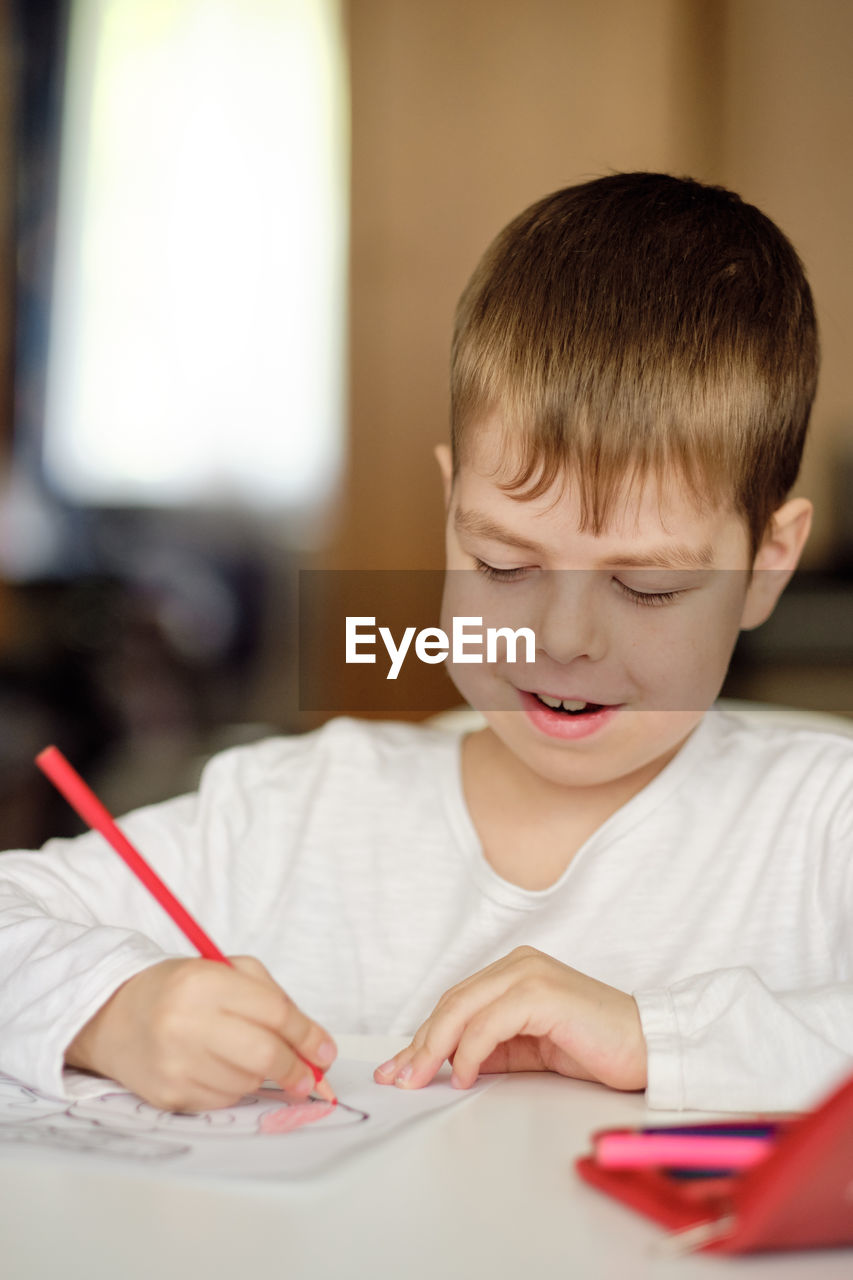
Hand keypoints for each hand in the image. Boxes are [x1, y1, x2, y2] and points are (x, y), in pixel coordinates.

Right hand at [65, 956, 336, 1111]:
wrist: (113, 1016)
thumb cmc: (181, 990)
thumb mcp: (225, 972)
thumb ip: (274, 1000)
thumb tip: (319, 1049)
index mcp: (204, 983)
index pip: (274, 1013)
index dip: (308, 1035)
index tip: (326, 1051)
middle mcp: (186, 1023)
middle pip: (264, 1054)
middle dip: (296, 1069)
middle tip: (308, 1076)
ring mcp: (174, 1063)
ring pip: (247, 1082)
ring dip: (261, 1076)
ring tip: (244, 1057)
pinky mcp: (168, 1095)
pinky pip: (223, 1100)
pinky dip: (234, 1088)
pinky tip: (217, 1068)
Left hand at [374, 946, 645, 1091]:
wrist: (648, 1046)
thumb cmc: (594, 1048)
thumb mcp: (528, 1050)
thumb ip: (490, 1049)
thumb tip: (443, 1067)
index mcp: (514, 971)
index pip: (455, 1001)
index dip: (423, 1036)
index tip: (399, 1068)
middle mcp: (518, 964)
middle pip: (452, 1003)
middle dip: (419, 1044)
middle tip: (397, 1079)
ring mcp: (529, 974)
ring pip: (462, 1008)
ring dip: (433, 1049)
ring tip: (418, 1080)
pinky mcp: (541, 993)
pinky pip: (488, 1024)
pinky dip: (468, 1052)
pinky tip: (462, 1077)